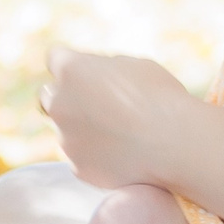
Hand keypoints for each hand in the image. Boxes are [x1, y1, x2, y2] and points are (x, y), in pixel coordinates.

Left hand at [39, 46, 194, 189]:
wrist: (173, 145)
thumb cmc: (160, 97)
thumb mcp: (134, 65)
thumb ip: (104, 68)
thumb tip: (95, 75)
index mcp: (71, 69)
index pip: (55, 57)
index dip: (73, 64)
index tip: (87, 73)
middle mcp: (59, 102)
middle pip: (50, 95)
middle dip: (68, 97)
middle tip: (98, 104)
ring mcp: (65, 138)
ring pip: (66, 129)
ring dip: (83, 128)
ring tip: (121, 134)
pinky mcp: (77, 167)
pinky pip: (81, 157)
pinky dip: (95, 155)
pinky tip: (123, 154)